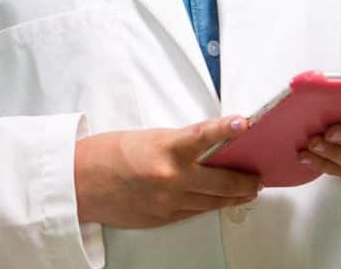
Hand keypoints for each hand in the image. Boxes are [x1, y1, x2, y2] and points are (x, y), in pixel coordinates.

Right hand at [74, 116, 262, 228]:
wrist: (81, 183)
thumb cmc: (109, 153)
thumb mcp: (148, 137)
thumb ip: (179, 144)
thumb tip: (207, 148)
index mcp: (165, 149)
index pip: (203, 136)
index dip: (226, 129)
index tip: (246, 122)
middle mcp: (171, 178)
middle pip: (221, 181)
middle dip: (245, 180)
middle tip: (260, 175)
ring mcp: (169, 202)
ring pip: (213, 201)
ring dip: (234, 196)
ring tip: (249, 190)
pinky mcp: (163, 219)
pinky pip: (195, 212)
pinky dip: (210, 205)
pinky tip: (220, 201)